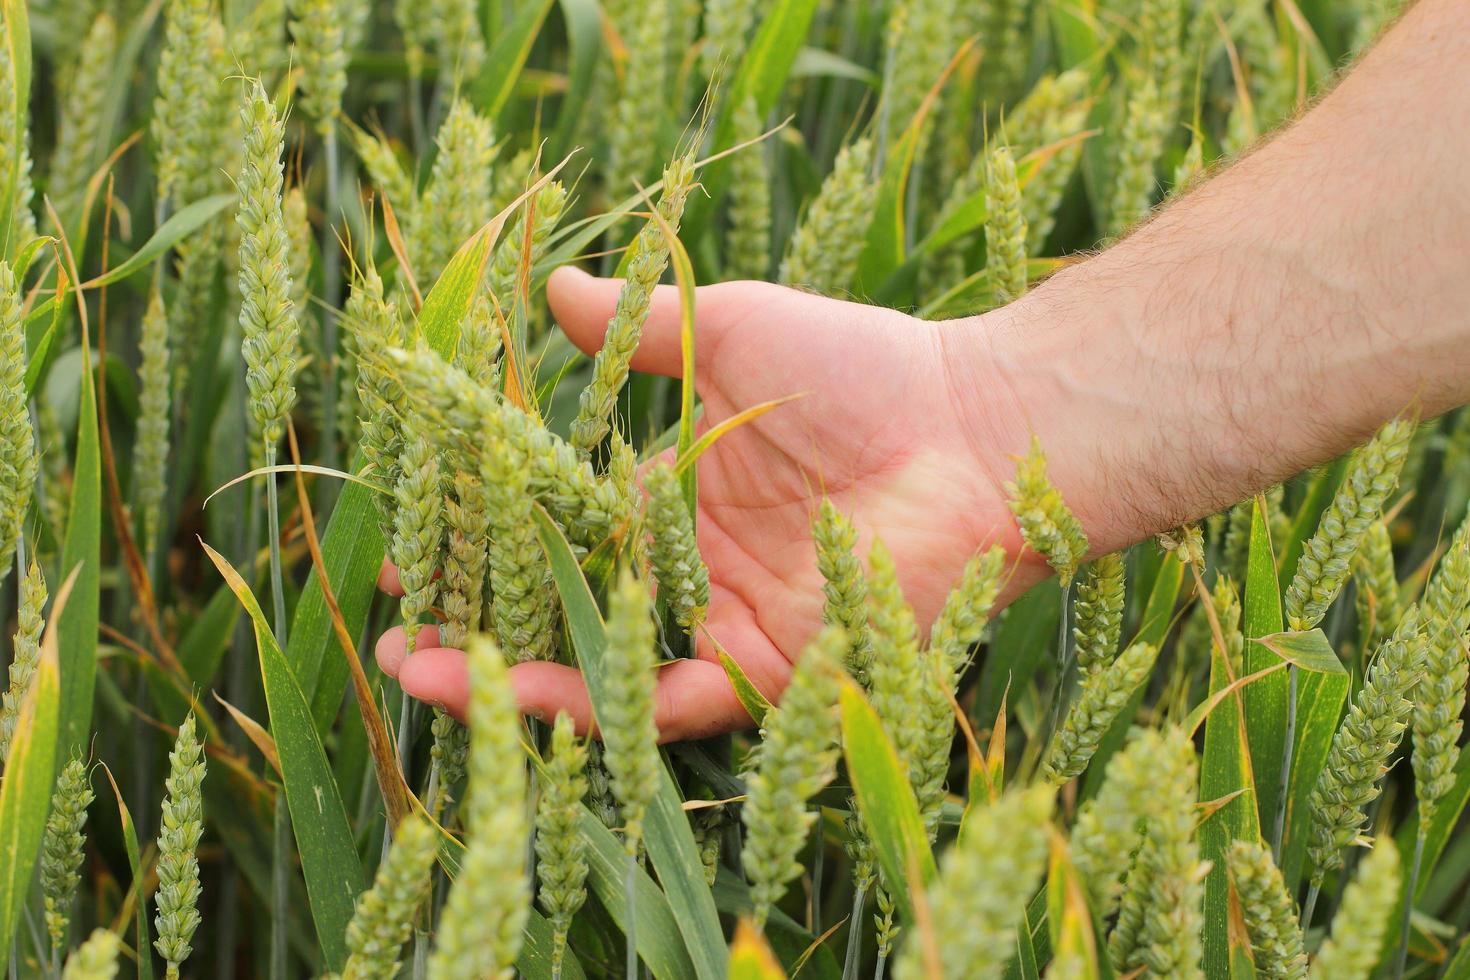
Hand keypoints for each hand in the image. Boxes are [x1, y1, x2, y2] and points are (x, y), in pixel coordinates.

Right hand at [374, 267, 1050, 739]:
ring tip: (418, 672)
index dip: (488, 536)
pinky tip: (512, 692)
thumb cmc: (862, 364)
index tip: (414, 540)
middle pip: (567, 608)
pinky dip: (594, 702)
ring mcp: (728, 626)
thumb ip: (637, 327)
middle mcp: (694, 571)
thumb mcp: (728, 330)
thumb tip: (546, 288)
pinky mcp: (769, 671)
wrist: (975, 427)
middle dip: (481, 620)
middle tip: (396, 627)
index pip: (562, 527)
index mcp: (681, 496)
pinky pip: (668, 700)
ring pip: (602, 668)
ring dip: (512, 678)